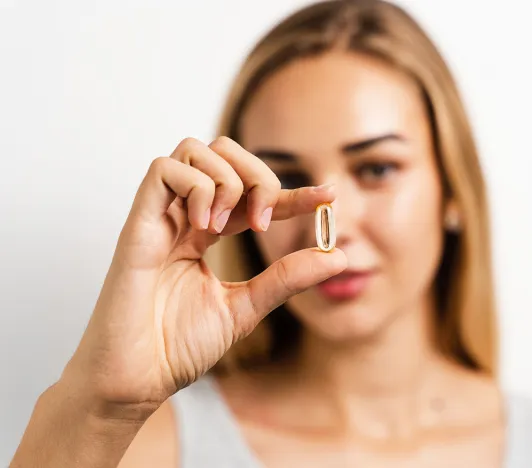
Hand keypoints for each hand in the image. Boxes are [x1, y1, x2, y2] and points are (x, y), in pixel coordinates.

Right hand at [61, 136, 345, 419]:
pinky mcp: (138, 224)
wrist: (137, 378)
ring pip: (193, 150)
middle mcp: (184, 217)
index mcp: (206, 233)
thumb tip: (338, 256)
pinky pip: (163, 170)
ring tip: (228, 226)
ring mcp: (160, 217)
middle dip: (257, 175)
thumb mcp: (246, 307)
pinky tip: (205, 225)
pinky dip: (196, 186)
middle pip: (222, 153)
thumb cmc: (178, 346)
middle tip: (264, 221)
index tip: (327, 198)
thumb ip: (286, 278)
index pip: (253, 195)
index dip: (293, 192)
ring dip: (226, 180)